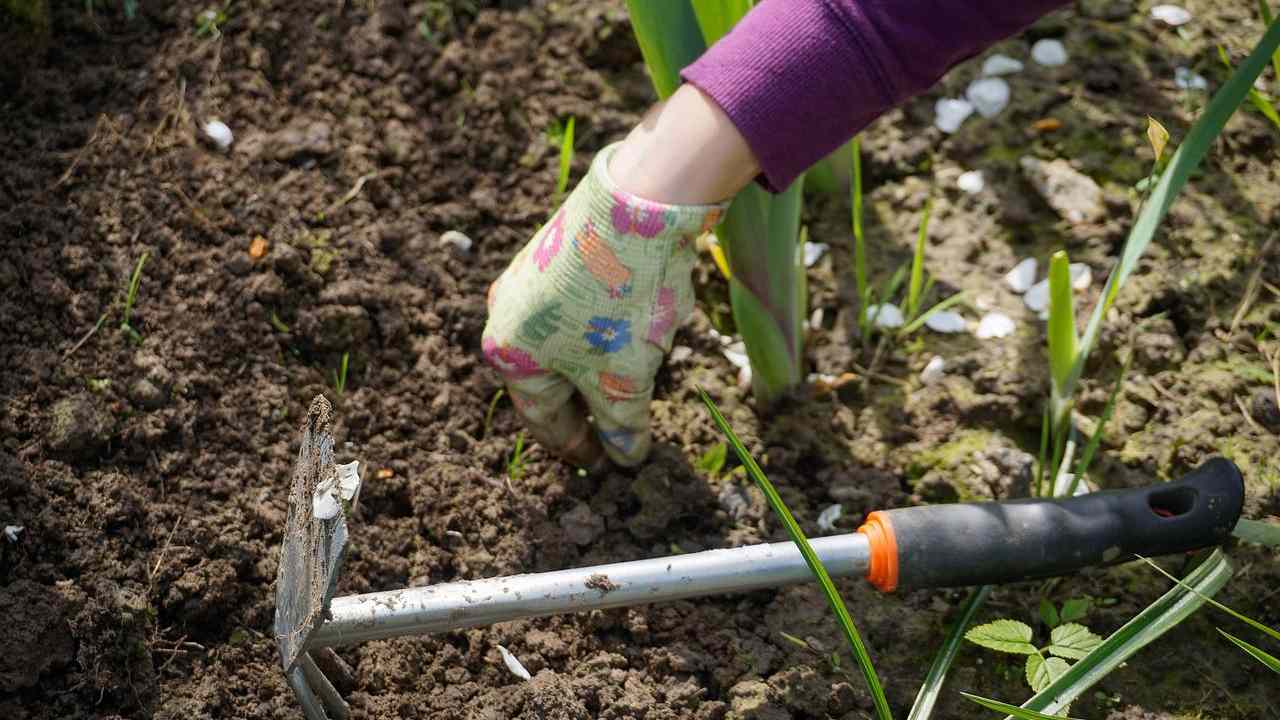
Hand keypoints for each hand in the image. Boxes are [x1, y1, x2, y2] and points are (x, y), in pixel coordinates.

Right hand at [482, 143, 725, 467]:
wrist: (639, 204)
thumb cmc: (619, 304)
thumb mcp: (624, 380)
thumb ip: (622, 427)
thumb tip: (625, 457)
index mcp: (508, 355)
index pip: (544, 420)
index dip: (579, 448)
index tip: (606, 465)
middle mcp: (507, 315)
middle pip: (552, 380)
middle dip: (589, 406)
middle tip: (620, 431)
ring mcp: (530, 279)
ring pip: (568, 343)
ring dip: (601, 366)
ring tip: (638, 378)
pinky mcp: (559, 251)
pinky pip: (580, 308)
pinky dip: (607, 329)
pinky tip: (640, 327)